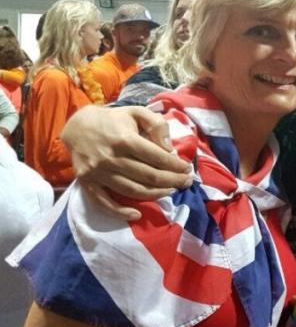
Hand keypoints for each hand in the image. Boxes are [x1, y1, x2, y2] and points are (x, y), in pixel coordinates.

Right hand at [63, 105, 192, 219]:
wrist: (76, 126)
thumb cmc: (113, 120)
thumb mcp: (136, 112)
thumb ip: (156, 125)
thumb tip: (169, 149)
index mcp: (125, 139)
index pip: (158, 158)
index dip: (177, 166)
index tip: (187, 169)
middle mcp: (111, 158)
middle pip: (149, 176)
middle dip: (173, 181)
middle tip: (185, 182)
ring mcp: (98, 172)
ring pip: (133, 191)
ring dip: (156, 194)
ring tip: (170, 191)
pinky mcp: (87, 182)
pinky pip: (104, 202)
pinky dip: (120, 211)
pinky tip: (136, 214)